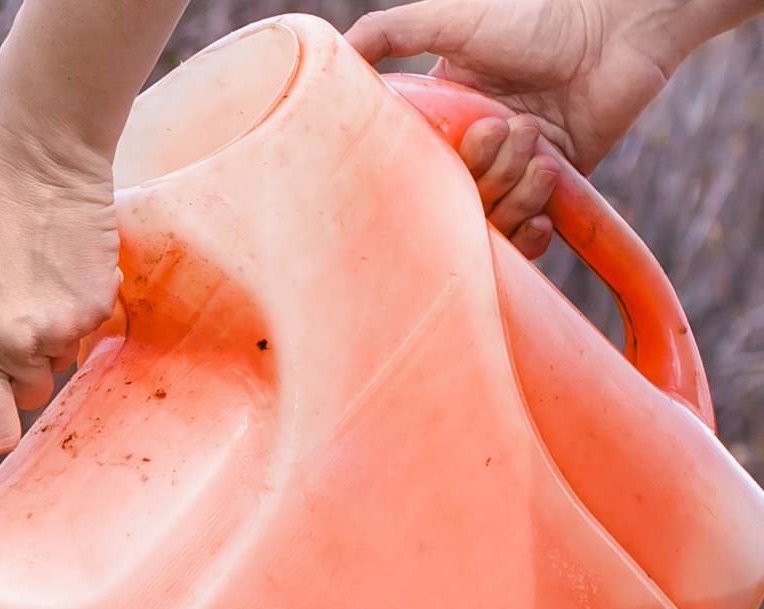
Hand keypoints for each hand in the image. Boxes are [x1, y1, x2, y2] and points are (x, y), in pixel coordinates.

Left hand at [0, 120, 120, 453]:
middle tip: (5, 307)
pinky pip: (85, 329)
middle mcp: (19, 346)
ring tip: (29, 274)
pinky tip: (57, 261)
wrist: (41, 146)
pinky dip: (73, 306)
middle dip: (14, 367)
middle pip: (26, 396)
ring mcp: (65, 327)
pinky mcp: (100, 303)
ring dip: (44, 334)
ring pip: (56, 361)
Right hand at [348, 0, 681, 254]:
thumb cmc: (537, 16)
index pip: (410, 175)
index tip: (441, 155)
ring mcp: (512, 174)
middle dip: (481, 174)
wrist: (618, 28)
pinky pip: (526, 241)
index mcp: (442, 121)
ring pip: (490, 222)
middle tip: (505, 128)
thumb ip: (389, 32)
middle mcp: (472, 152)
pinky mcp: (553, 191)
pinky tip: (542, 212)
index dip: (419, 180)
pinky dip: (531, 235)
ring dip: (516, 190)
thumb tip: (334, 54)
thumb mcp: (451, 19)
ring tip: (538, 144)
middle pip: (451, 204)